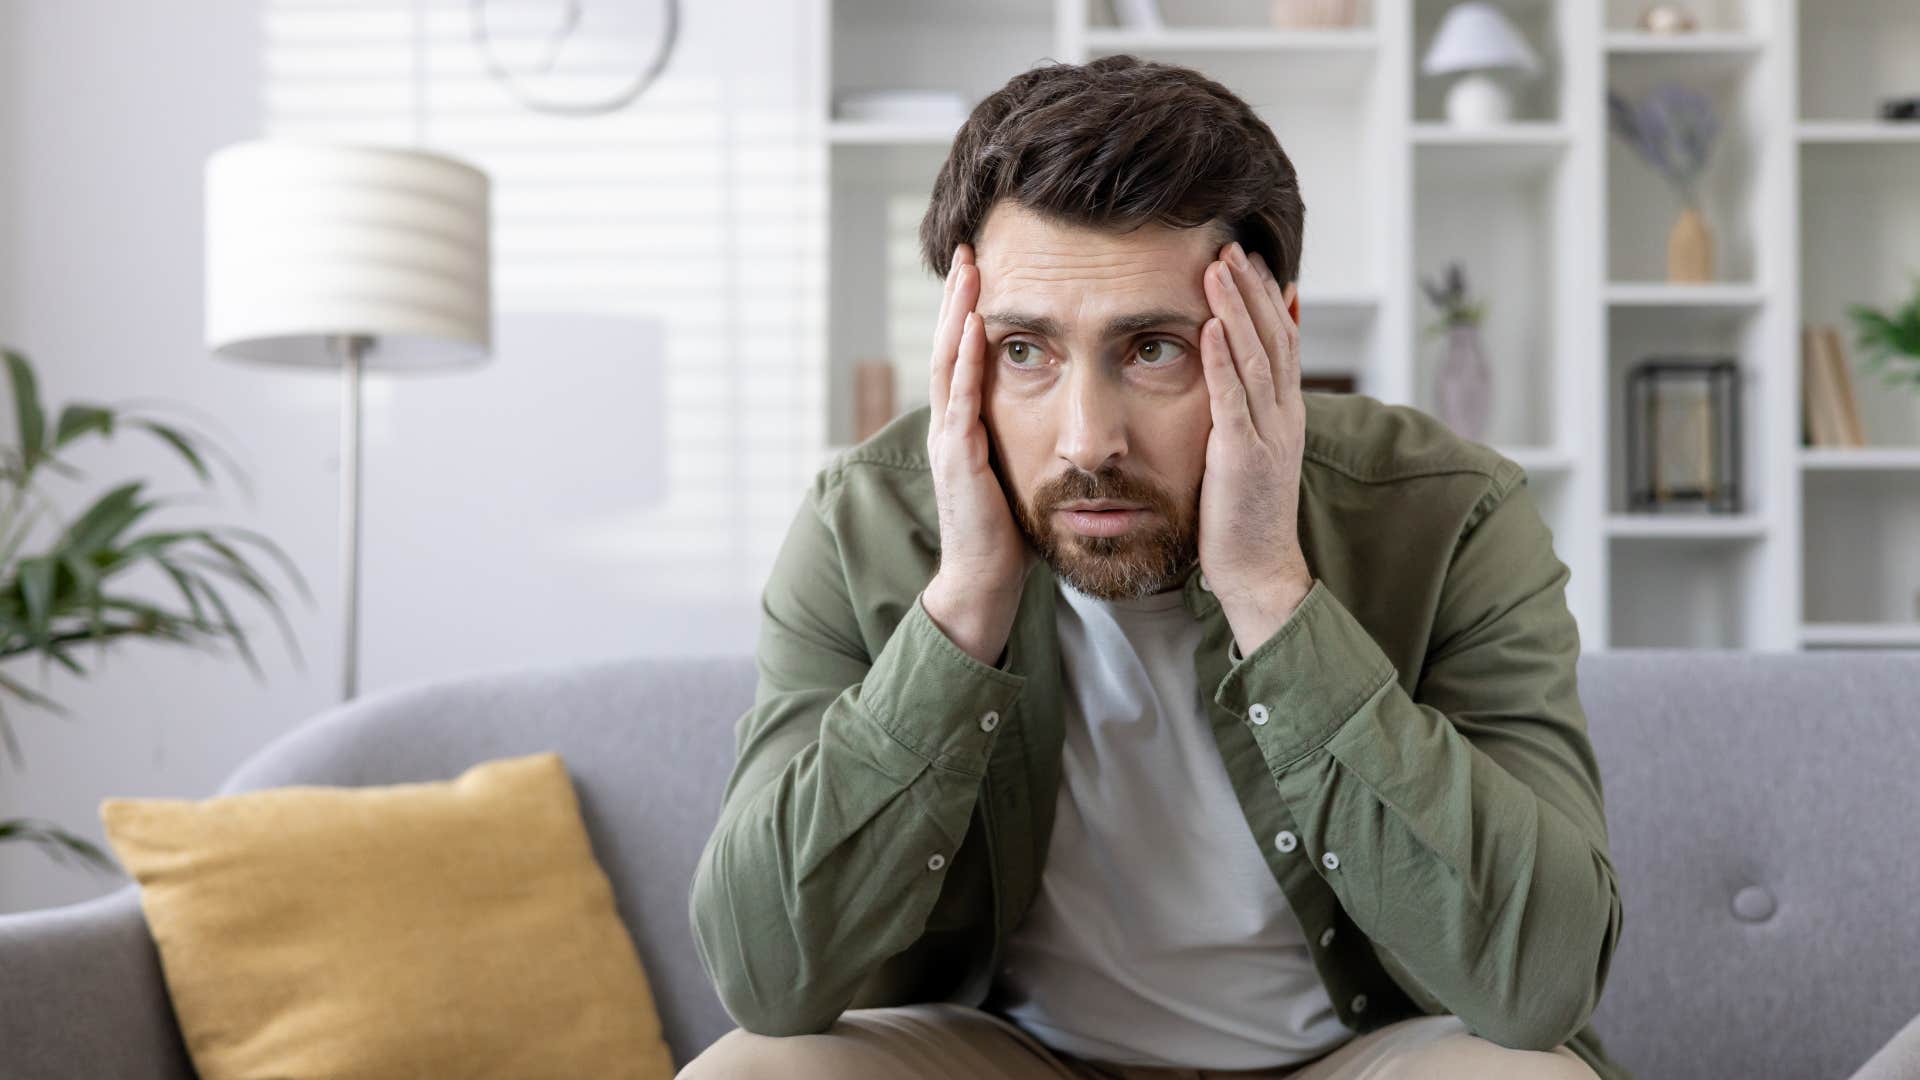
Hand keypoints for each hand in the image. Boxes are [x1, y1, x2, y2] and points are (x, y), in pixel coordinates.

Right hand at [923, 243, 1036, 662]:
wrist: (984, 581)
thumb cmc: (1007, 533)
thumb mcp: (1018, 471)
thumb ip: (1022, 437)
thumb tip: (1054, 410)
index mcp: (964, 426)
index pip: (964, 356)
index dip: (970, 311)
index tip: (984, 269)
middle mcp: (949, 426)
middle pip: (948, 346)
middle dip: (958, 297)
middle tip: (969, 250)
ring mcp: (948, 440)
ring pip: (948, 363)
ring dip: (957, 314)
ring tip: (968, 272)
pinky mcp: (958, 459)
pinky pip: (960, 400)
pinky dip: (964, 361)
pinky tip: (974, 329)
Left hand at [1197, 241, 1313, 654]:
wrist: (1258, 569)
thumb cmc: (1243, 514)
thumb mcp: (1248, 450)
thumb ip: (1245, 410)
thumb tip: (1233, 375)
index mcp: (1286, 413)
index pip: (1282, 340)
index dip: (1267, 297)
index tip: (1249, 259)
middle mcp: (1284, 416)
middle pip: (1275, 336)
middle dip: (1252, 288)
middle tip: (1230, 245)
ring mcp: (1268, 434)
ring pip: (1257, 356)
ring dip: (1237, 308)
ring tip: (1219, 267)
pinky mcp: (1243, 456)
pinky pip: (1234, 398)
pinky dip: (1223, 359)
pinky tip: (1209, 326)